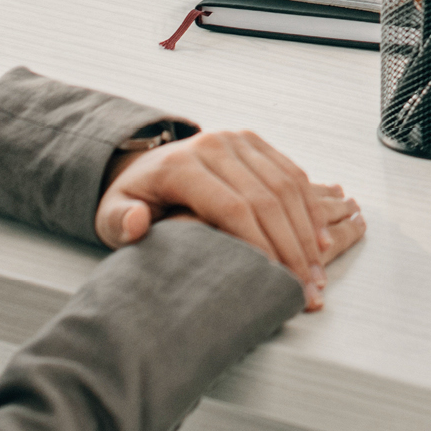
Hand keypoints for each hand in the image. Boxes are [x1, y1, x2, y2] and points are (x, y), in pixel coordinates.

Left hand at [95, 127, 365, 311]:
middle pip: (266, 198)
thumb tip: (137, 221)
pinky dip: (310, 209)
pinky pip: (292, 174)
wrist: (146, 164)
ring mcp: (239, 140)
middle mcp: (215, 145)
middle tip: (306, 289)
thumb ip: (120, 222)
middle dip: (291, 248)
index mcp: (181, 165)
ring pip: (286, 186)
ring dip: (307, 232)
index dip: (258, 245)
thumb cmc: (134, 200)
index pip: (231, 206)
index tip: (274, 283)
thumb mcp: (112, 214)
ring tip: (316, 275)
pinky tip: (318, 243)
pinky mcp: (256, 142)